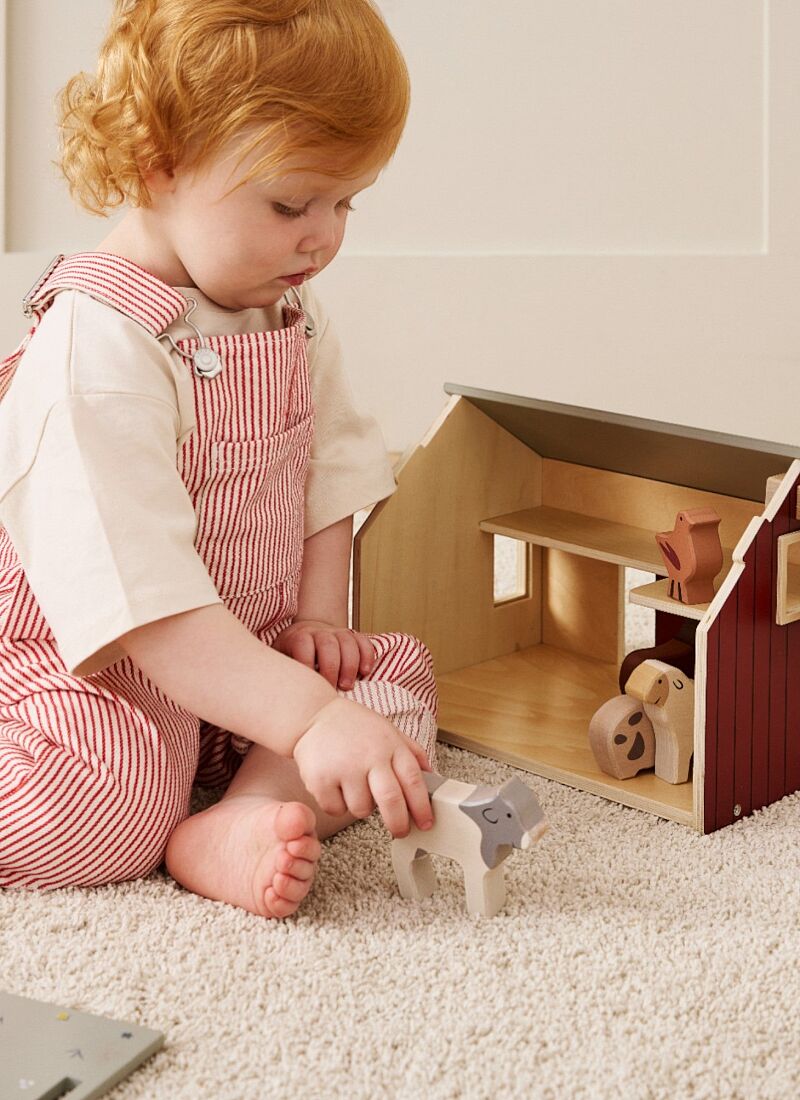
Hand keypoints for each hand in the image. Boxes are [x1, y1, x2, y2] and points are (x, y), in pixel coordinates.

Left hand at [272, 619, 375, 690]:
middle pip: (328, 644)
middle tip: (333, 689)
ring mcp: (337, 632)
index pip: (302, 645)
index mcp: (297, 636)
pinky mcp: (352, 636)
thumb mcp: (279, 658)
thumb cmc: (291, 654)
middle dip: (332, 668)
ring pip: (348, 641)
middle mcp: (318, 632)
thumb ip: (278, 671)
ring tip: (347, 685)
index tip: (310, 686)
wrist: (307, 632)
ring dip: (350, 665)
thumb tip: (270, 691)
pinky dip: (367, 656)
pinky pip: (364, 642)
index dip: (307, 664)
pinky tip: (365, 672)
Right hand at [293, 696, 433, 837]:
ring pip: (362, 810)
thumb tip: (433, 777)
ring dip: (362, 807)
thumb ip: (412, 752)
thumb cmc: (354, 727)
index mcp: (390, 745)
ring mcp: (344, 768)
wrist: (312, 716)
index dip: (422, 807)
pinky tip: (335, 784)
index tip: (426, 822)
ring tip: (354, 786)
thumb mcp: (388, 730)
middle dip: (399, 823)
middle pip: (391, 801)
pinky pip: (336, 810)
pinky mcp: (320, 779)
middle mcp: (369, 756)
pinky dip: (337, 804)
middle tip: (400, 831)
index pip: (414, 781)